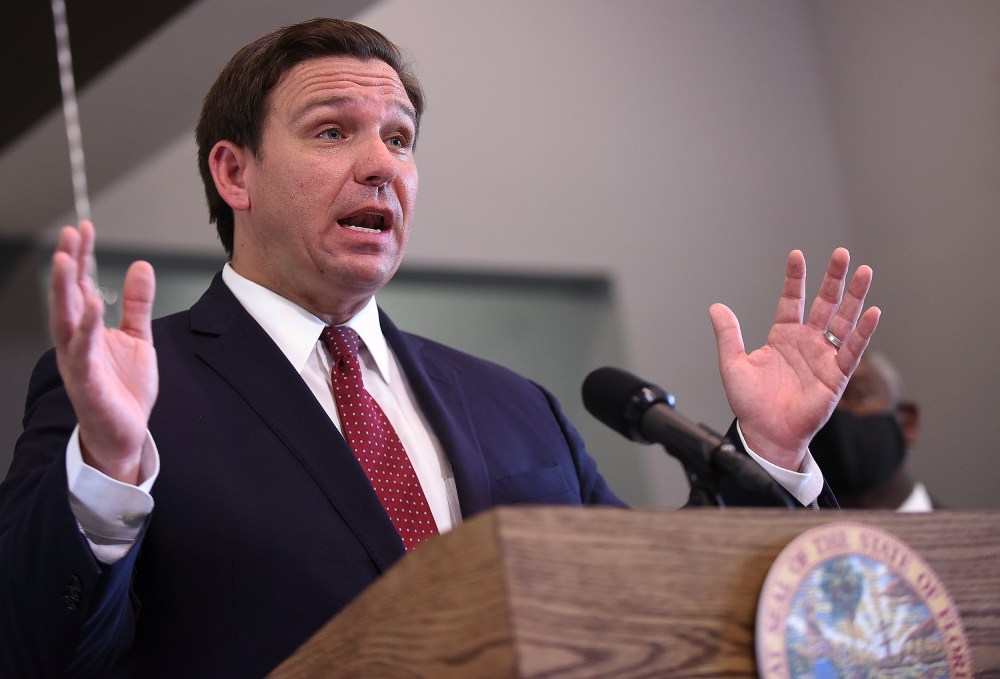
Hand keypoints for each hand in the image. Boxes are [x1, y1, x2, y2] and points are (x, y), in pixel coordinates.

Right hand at [49, 221, 157, 484]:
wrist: (125, 433)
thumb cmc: (125, 388)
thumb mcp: (138, 338)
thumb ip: (137, 304)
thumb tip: (141, 266)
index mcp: (86, 330)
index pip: (80, 287)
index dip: (81, 258)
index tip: (82, 228)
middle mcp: (76, 343)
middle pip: (67, 297)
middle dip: (66, 266)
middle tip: (68, 235)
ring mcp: (79, 363)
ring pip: (66, 321)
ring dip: (65, 291)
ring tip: (67, 260)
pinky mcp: (88, 384)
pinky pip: (84, 353)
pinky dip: (86, 330)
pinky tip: (92, 306)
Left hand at [709, 248, 879, 470]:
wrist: (766, 433)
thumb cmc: (750, 404)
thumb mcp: (733, 364)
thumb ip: (728, 335)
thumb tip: (716, 307)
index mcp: (782, 337)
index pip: (791, 300)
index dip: (795, 279)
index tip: (797, 255)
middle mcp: (806, 343)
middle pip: (824, 304)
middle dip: (833, 279)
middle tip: (841, 253)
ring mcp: (823, 357)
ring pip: (843, 321)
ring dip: (854, 297)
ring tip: (864, 273)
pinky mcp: (837, 375)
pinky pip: (852, 350)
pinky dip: (862, 332)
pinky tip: (871, 312)